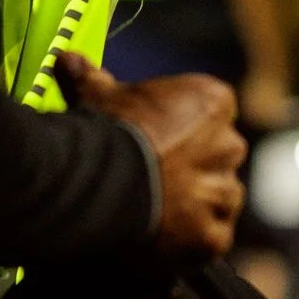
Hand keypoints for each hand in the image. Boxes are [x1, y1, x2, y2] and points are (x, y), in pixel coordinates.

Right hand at [56, 55, 247, 253]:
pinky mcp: (214, 237)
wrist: (98, 186)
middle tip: (156, 178)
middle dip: (196, 167)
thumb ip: (92, 80)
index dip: (184, 128)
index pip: (212, 113)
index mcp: (212, 102)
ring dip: (199, 205)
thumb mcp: (95, 99)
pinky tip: (163, 237)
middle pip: (220, 157)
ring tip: (158, 211)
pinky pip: (212, 238)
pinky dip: (193, 240)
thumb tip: (68, 58)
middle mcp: (230, 146)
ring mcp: (223, 194)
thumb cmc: (103, 133)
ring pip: (220, 199)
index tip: (157, 140)